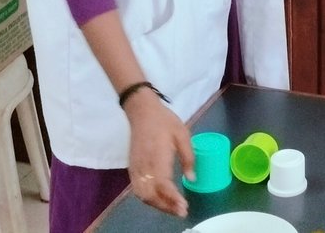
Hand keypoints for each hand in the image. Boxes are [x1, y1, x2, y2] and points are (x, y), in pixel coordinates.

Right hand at [124, 91, 194, 217]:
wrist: (142, 112)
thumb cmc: (165, 122)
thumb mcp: (183, 135)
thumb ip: (189, 157)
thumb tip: (192, 179)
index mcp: (158, 157)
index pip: (163, 185)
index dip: (173, 199)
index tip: (184, 207)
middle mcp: (144, 166)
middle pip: (151, 195)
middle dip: (166, 207)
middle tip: (181, 212)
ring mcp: (136, 168)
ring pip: (143, 195)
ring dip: (157, 205)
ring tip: (172, 209)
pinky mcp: (132, 168)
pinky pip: (137, 189)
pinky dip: (148, 199)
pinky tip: (159, 200)